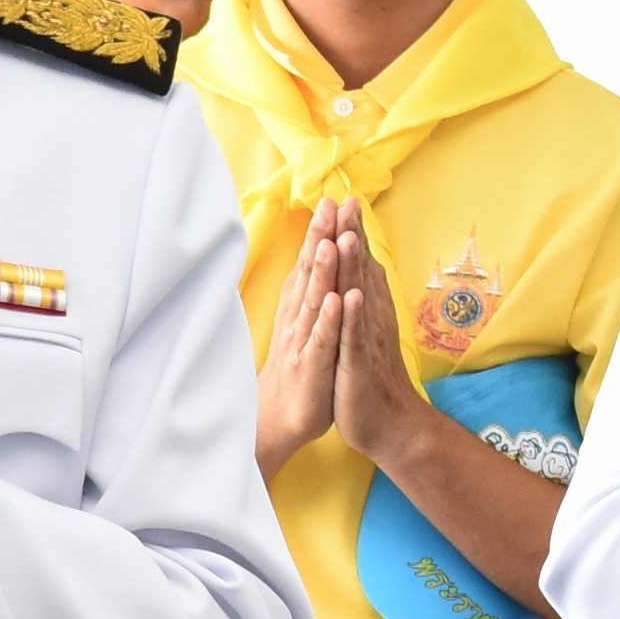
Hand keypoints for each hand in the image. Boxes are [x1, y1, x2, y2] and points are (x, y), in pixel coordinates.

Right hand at [252, 200, 366, 472]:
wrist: (281, 417)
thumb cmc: (300, 367)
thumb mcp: (306, 324)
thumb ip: (310, 291)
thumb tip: (318, 256)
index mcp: (299, 307)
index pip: (309, 264)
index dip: (319, 233)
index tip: (330, 201)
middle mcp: (298, 318)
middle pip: (309, 273)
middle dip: (320, 239)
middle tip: (329, 205)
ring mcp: (304, 341)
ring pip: (314, 301)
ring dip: (322, 272)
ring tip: (331, 242)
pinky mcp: (313, 366)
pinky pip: (322, 340)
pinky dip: (330, 320)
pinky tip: (338, 301)